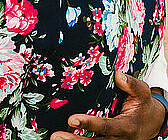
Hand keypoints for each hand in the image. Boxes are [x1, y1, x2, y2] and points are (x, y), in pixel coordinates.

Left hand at [50, 71, 165, 139]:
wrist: (151, 122)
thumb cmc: (143, 105)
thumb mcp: (142, 92)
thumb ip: (132, 84)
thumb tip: (118, 74)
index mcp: (126, 127)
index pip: (105, 127)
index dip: (89, 124)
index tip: (72, 119)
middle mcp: (118, 139)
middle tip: (57, 136)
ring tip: (56, 138)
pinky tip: (65, 139)